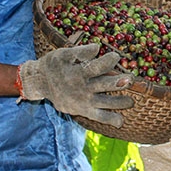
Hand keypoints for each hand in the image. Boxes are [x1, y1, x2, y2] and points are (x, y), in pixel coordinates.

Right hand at [19, 45, 133, 126]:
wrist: (40, 82)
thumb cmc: (54, 65)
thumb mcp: (63, 54)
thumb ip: (81, 52)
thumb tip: (97, 48)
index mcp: (78, 72)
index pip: (97, 67)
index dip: (109, 61)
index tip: (116, 56)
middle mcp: (83, 88)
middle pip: (104, 85)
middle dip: (119, 82)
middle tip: (130, 79)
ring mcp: (84, 101)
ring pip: (105, 103)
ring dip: (120, 102)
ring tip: (131, 102)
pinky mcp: (83, 110)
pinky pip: (98, 117)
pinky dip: (110, 119)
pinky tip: (121, 121)